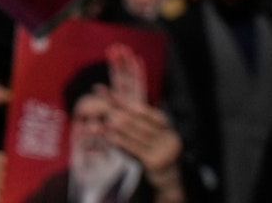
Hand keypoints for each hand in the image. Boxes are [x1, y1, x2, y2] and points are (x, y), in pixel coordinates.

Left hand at [103, 44, 183, 198]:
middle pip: (140, 121)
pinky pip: (134, 148)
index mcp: (166, 125)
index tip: (113, 95)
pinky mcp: (155, 162)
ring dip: (118, 126)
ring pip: (136, 134)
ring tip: (104, 118)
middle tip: (103, 104)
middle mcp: (168, 136)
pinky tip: (108, 135)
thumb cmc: (153, 147)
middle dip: (120, 111)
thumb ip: (135, 117)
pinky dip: (120, 140)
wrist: (168, 175)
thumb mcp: (150, 132)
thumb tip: (113, 96)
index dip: (129, 102)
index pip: (147, 111)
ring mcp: (163, 150)